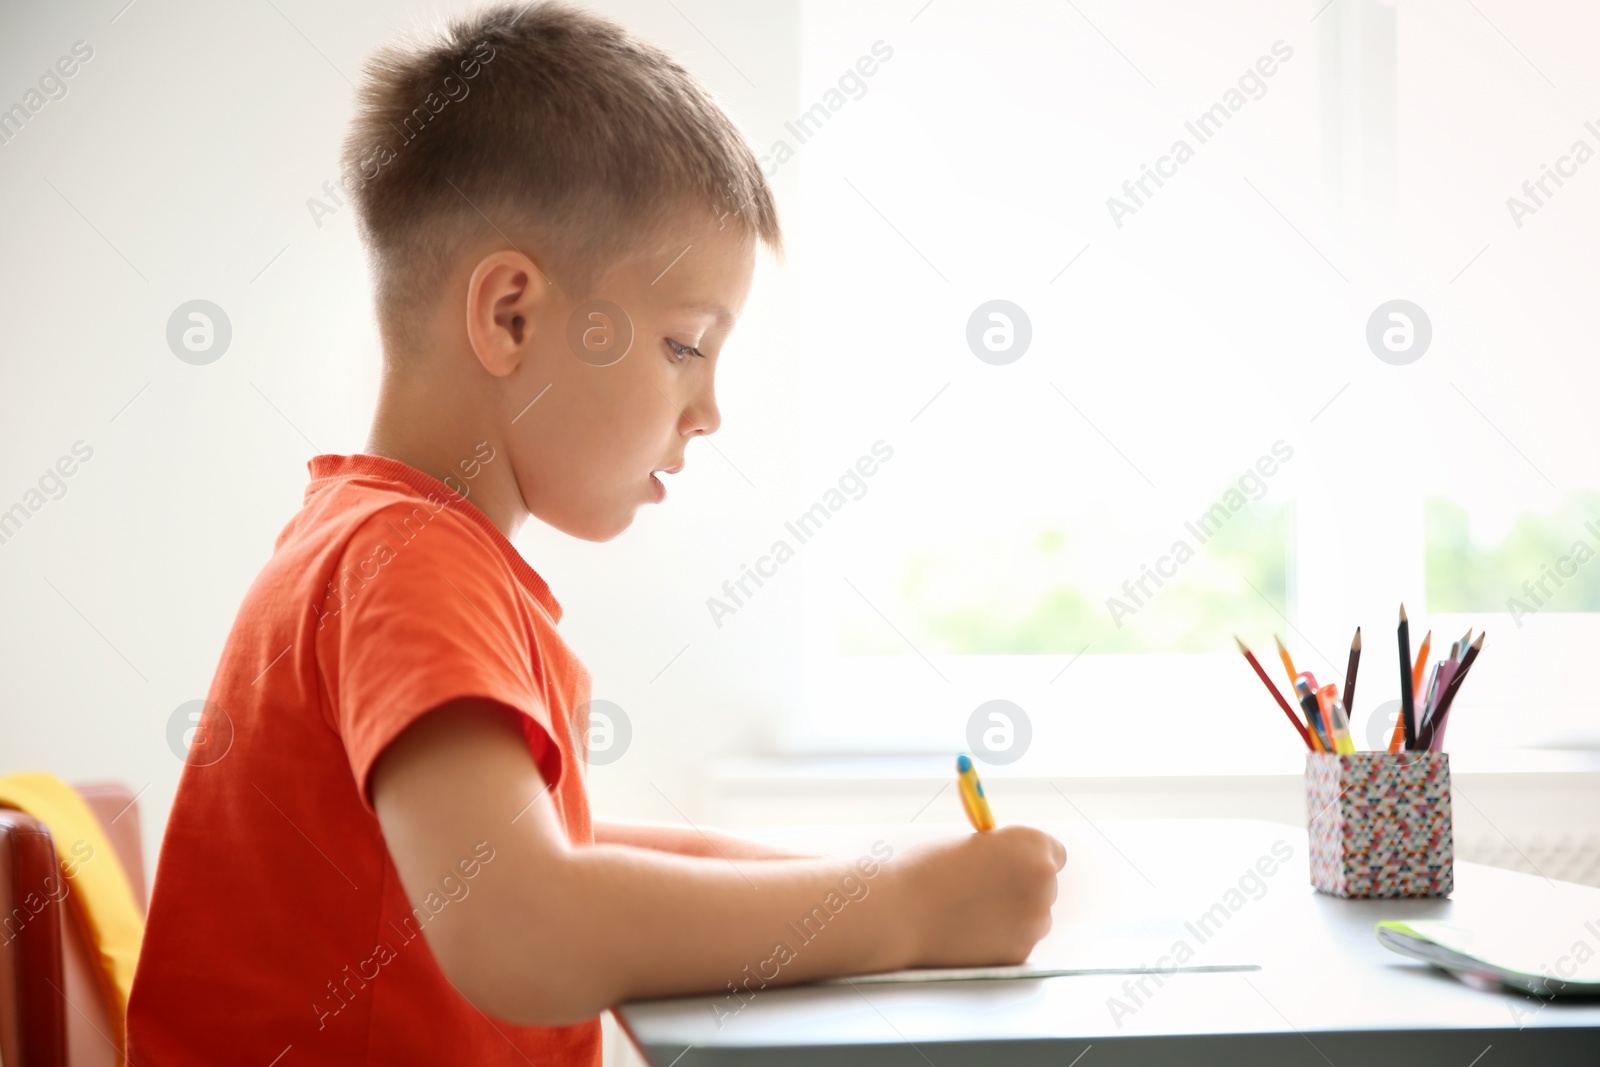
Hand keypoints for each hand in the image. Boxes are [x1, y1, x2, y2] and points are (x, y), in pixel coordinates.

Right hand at [890, 825, 1065, 967]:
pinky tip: (969, 932)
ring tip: (971, 913)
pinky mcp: (1020, 952)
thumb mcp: (971, 846)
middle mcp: (1043, 881)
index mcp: (1031, 845)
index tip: (1013, 865)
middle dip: (1021, 888)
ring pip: (1034, 917)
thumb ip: (1001, 856)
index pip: (1054, 853)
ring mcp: (1035, 920)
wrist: (902, 912)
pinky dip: (1000, 939)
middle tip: (984, 891)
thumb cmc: (927, 871)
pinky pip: (1017, 942)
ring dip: (1013, 916)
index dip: (1030, 859)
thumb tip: (1014, 869)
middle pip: (1045, 886)